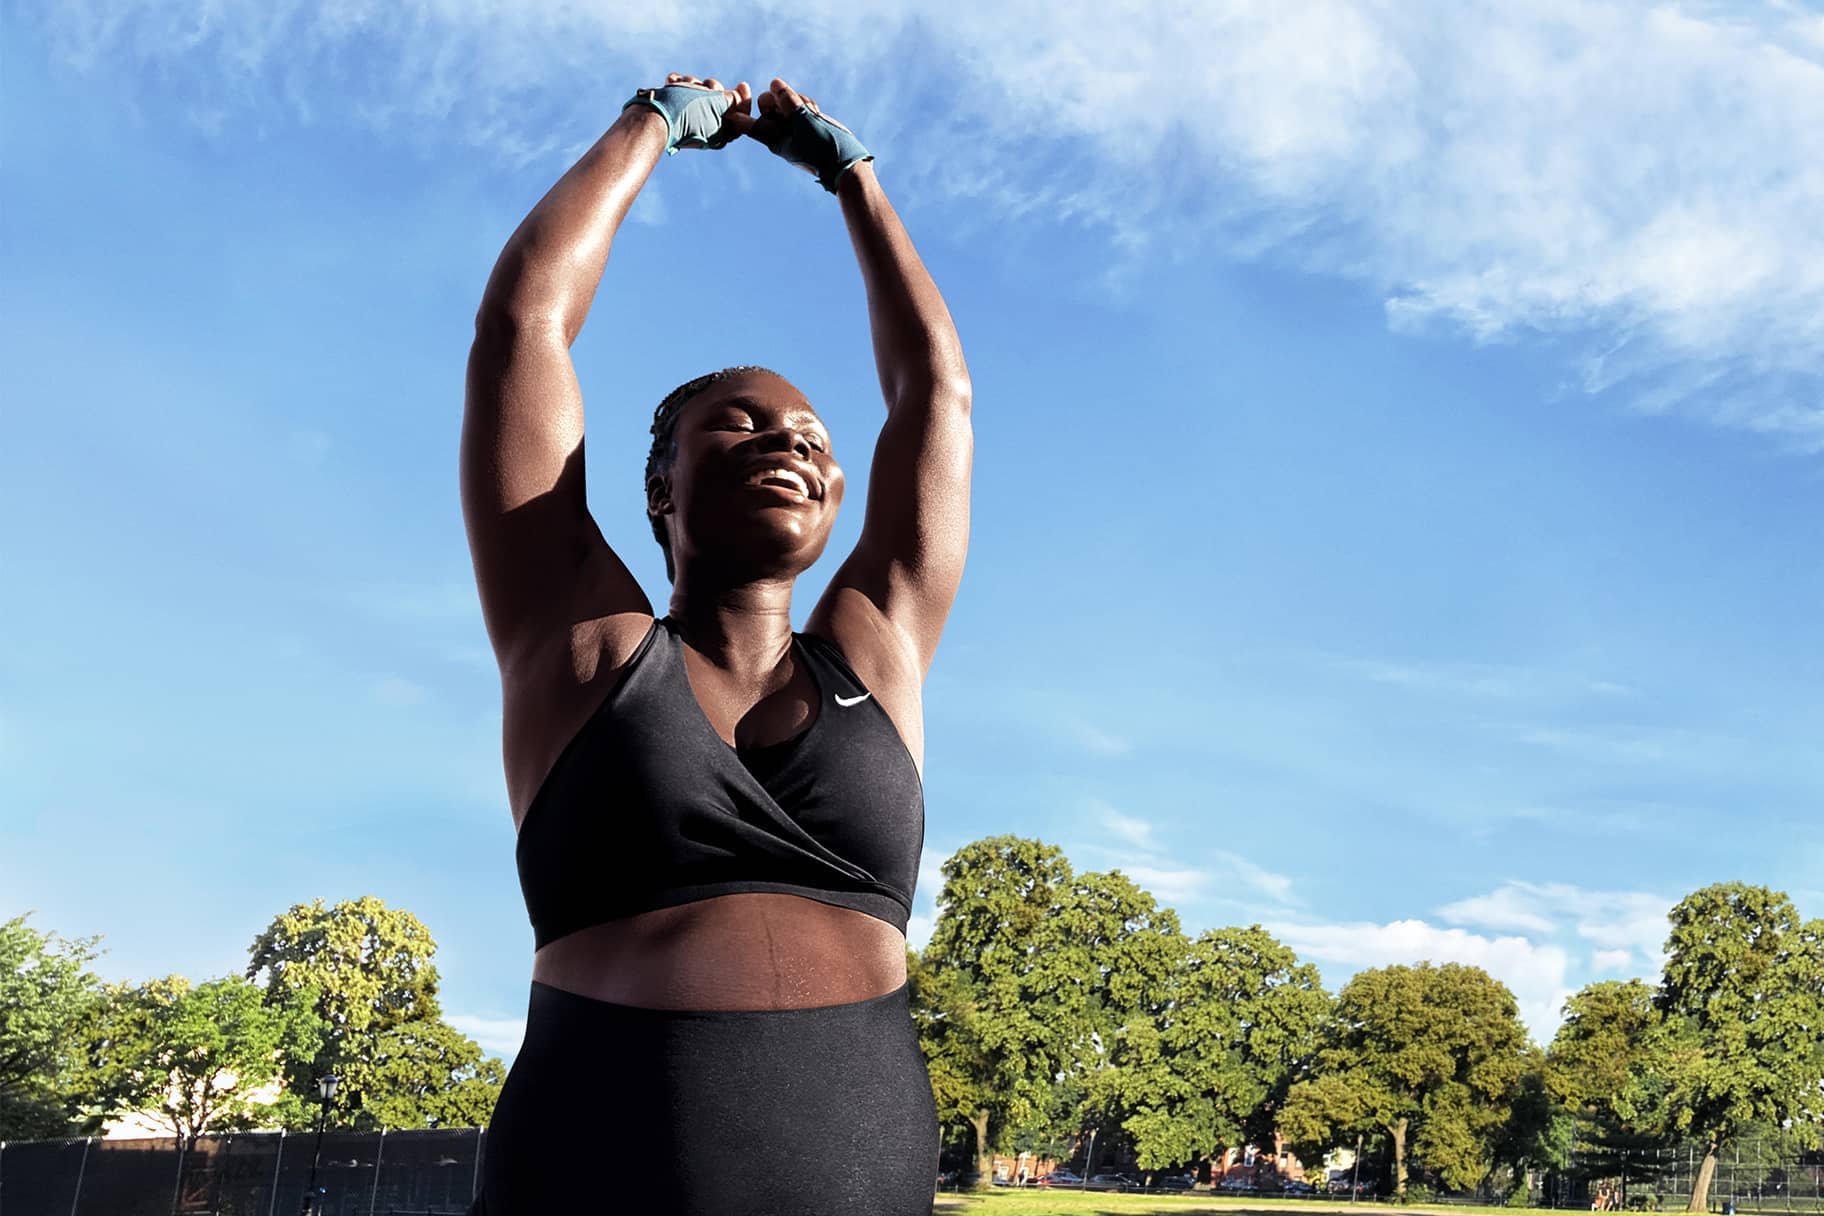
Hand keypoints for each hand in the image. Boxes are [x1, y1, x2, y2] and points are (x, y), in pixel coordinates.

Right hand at [624, 73, 754, 152]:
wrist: (650, 116)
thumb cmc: (685, 110)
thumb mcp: (715, 103)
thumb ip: (731, 100)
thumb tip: (736, 98)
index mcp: (720, 135)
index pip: (740, 117)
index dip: (744, 99)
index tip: (742, 84)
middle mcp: (706, 131)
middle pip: (719, 102)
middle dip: (713, 89)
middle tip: (706, 85)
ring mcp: (688, 121)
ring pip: (699, 95)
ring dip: (693, 83)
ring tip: (683, 82)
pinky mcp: (673, 111)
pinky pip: (682, 94)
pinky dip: (678, 85)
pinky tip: (671, 81)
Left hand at [748, 78, 872, 191]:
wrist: (845, 165)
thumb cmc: (823, 148)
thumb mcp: (805, 122)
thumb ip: (789, 101)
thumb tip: (774, 82)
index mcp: (772, 138)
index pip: (747, 124)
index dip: (738, 110)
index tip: (738, 96)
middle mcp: (779, 133)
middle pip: (765, 104)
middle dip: (779, 98)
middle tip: (796, 103)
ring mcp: (792, 128)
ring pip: (784, 102)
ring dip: (797, 99)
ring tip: (813, 111)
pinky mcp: (805, 124)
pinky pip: (799, 106)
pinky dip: (807, 105)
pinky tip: (817, 112)